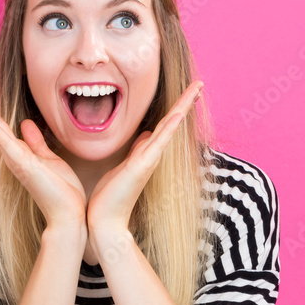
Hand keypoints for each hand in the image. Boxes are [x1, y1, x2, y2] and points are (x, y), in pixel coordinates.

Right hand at [0, 77, 87, 230]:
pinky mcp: (24, 166)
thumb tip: (26, 124)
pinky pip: (7, 143)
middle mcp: (14, 155)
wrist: (68, 215)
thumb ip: (36, 142)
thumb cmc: (62, 191)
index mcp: (20, 152)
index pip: (1, 124)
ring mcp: (17, 160)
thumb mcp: (49, 159)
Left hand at [86, 80, 203, 240]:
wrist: (105, 220)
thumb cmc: (110, 196)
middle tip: (199, 84)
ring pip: (170, 127)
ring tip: (196, 89)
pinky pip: (160, 142)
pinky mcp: (142, 166)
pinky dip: (171, 126)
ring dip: (183, 107)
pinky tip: (179, 113)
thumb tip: (145, 136)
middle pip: (173, 122)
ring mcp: (150, 160)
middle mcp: (152, 155)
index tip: (188, 92)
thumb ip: (136, 151)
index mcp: (147, 153)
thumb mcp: (123, 166)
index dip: (176, 107)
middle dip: (186, 102)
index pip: (164, 125)